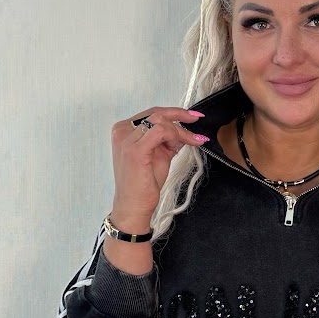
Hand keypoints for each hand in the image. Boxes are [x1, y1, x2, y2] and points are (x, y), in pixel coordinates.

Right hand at [110, 106, 208, 222]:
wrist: (134, 205)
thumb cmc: (143, 184)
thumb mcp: (160, 154)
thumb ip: (168, 139)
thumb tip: (184, 129)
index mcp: (124, 131)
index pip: (152, 113)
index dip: (174, 112)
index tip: (192, 116)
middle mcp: (122, 132)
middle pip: (157, 114)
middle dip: (180, 118)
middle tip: (196, 123)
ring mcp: (126, 140)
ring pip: (160, 121)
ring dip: (179, 131)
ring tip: (187, 143)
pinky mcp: (135, 150)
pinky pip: (160, 131)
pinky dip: (174, 136)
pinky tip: (177, 147)